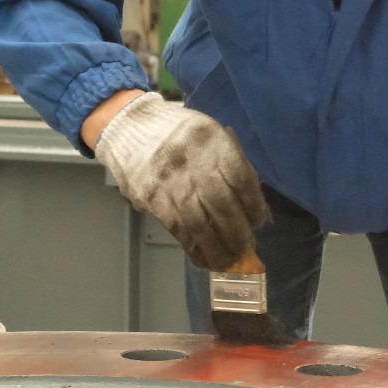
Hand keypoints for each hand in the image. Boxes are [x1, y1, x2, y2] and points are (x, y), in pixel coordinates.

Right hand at [94, 94, 269, 269]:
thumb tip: (256, 209)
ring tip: (228, 262)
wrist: (129, 125)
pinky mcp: (153, 199)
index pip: (241, 179)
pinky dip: (194, 249)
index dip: (254, 205)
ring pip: (199, 225)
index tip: (258, 221)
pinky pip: (178, 230)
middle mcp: (193, 163)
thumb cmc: (180, 133)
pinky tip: (204, 258)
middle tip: (245, 248)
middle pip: (222, 206)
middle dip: (237, 233)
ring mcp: (171, 183)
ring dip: (217, 249)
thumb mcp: (211, 135)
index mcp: (213, 142)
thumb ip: (233, 167)